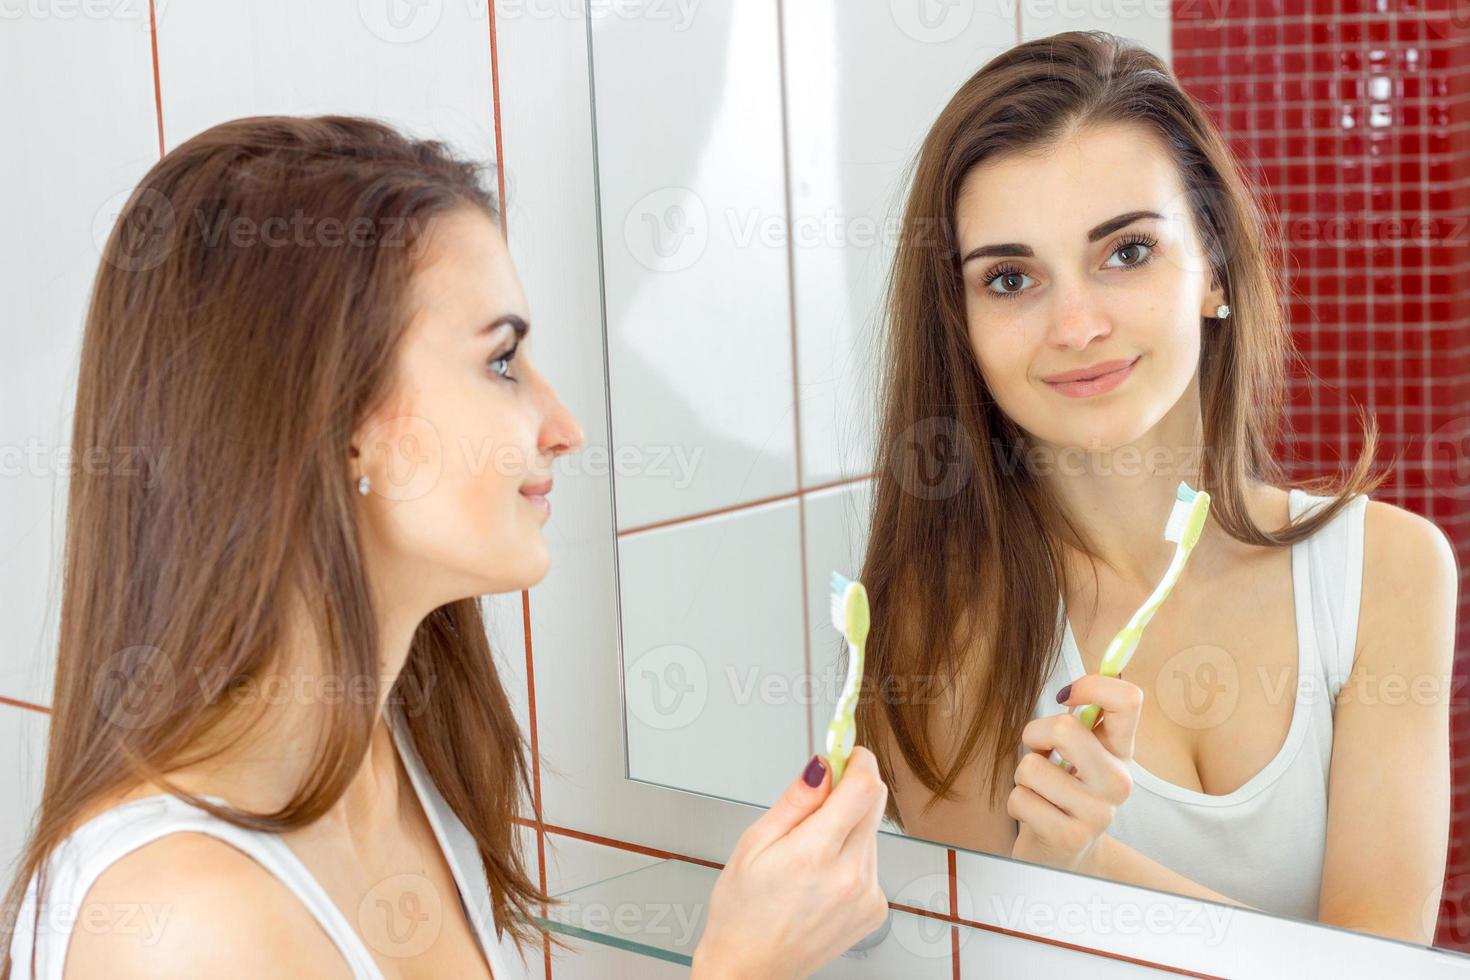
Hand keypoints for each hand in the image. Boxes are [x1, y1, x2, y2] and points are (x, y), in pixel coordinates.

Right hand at [691, 747, 889, 979]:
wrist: (751, 968)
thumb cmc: (742, 912)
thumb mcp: (754, 844)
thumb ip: (795, 801)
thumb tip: (822, 767)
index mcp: (814, 854)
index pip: (863, 787)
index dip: (858, 760)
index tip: (847, 753)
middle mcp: (850, 876)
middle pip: (874, 804)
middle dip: (851, 789)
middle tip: (820, 795)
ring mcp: (867, 895)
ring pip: (872, 833)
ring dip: (849, 826)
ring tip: (810, 852)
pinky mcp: (875, 909)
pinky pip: (872, 862)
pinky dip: (852, 857)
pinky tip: (823, 875)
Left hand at [1008, 673, 1142, 873]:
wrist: (1065, 854)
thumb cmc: (1065, 792)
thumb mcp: (1082, 754)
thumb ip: (1084, 719)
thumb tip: (1084, 681)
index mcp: (1121, 752)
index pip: (1128, 700)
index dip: (1092, 685)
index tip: (1066, 696)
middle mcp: (1118, 782)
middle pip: (1066, 728)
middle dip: (1035, 734)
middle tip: (1040, 751)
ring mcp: (1096, 813)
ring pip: (1031, 767)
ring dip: (1023, 777)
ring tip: (1040, 792)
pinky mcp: (1068, 837)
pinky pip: (1019, 799)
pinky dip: (1017, 804)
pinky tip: (1036, 815)